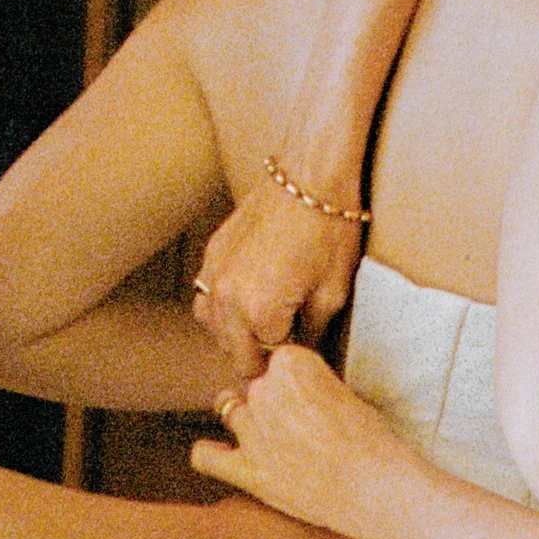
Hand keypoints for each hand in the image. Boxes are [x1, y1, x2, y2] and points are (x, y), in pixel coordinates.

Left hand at [190, 346, 418, 538]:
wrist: (377, 488)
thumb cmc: (372, 443)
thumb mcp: (345, 393)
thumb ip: (313, 386)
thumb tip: (296, 395)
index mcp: (291, 362)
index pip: (278, 362)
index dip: (294, 383)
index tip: (308, 400)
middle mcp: (265, 391)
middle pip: (255, 388)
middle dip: (271, 405)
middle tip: (299, 430)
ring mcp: (253, 432)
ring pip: (231, 413)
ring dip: (247, 423)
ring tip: (272, 442)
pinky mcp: (249, 471)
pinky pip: (206, 457)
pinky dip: (210, 455)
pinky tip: (223, 456)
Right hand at [195, 177, 362, 363]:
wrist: (309, 172)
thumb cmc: (327, 230)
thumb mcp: (331, 295)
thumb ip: (310, 336)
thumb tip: (301, 357)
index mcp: (258, 314)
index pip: (263, 366)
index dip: (282, 363)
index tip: (296, 354)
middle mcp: (227, 299)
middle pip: (235, 355)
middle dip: (259, 354)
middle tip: (285, 340)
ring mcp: (214, 275)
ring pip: (216, 331)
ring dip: (238, 334)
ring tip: (266, 320)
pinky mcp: (211, 255)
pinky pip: (208, 300)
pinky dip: (225, 308)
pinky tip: (249, 298)